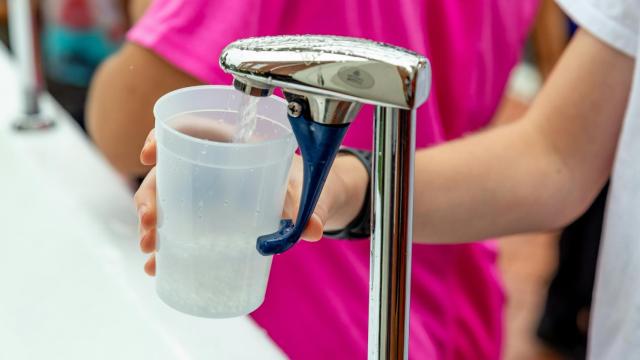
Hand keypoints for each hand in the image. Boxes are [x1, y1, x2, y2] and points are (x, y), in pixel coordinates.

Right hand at [134, 130, 367, 275]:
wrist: (310, 200)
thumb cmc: (303, 186)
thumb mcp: (307, 193)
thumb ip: (309, 208)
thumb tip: (313, 231)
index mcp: (233, 146)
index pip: (189, 131)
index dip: (162, 138)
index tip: (149, 155)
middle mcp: (213, 167)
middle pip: (168, 172)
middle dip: (149, 195)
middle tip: (150, 222)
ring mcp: (206, 194)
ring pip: (166, 202)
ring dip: (151, 225)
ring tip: (150, 251)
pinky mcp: (207, 220)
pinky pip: (178, 228)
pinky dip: (165, 248)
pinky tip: (156, 267)